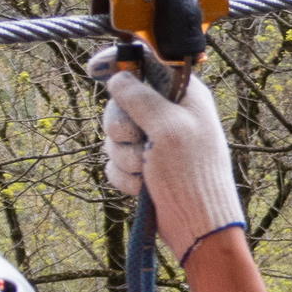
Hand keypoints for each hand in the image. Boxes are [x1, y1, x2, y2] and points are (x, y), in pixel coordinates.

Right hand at [93, 49, 246, 257]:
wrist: (197, 227)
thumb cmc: (191, 175)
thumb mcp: (167, 128)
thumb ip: (140, 98)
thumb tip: (118, 77)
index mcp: (184, 96)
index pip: (147, 65)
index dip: (120, 64)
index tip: (93, 68)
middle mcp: (168, 116)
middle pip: (121, 102)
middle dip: (120, 125)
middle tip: (134, 140)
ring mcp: (154, 143)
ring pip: (114, 135)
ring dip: (123, 156)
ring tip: (145, 170)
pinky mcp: (143, 167)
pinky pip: (115, 162)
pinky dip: (123, 176)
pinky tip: (142, 187)